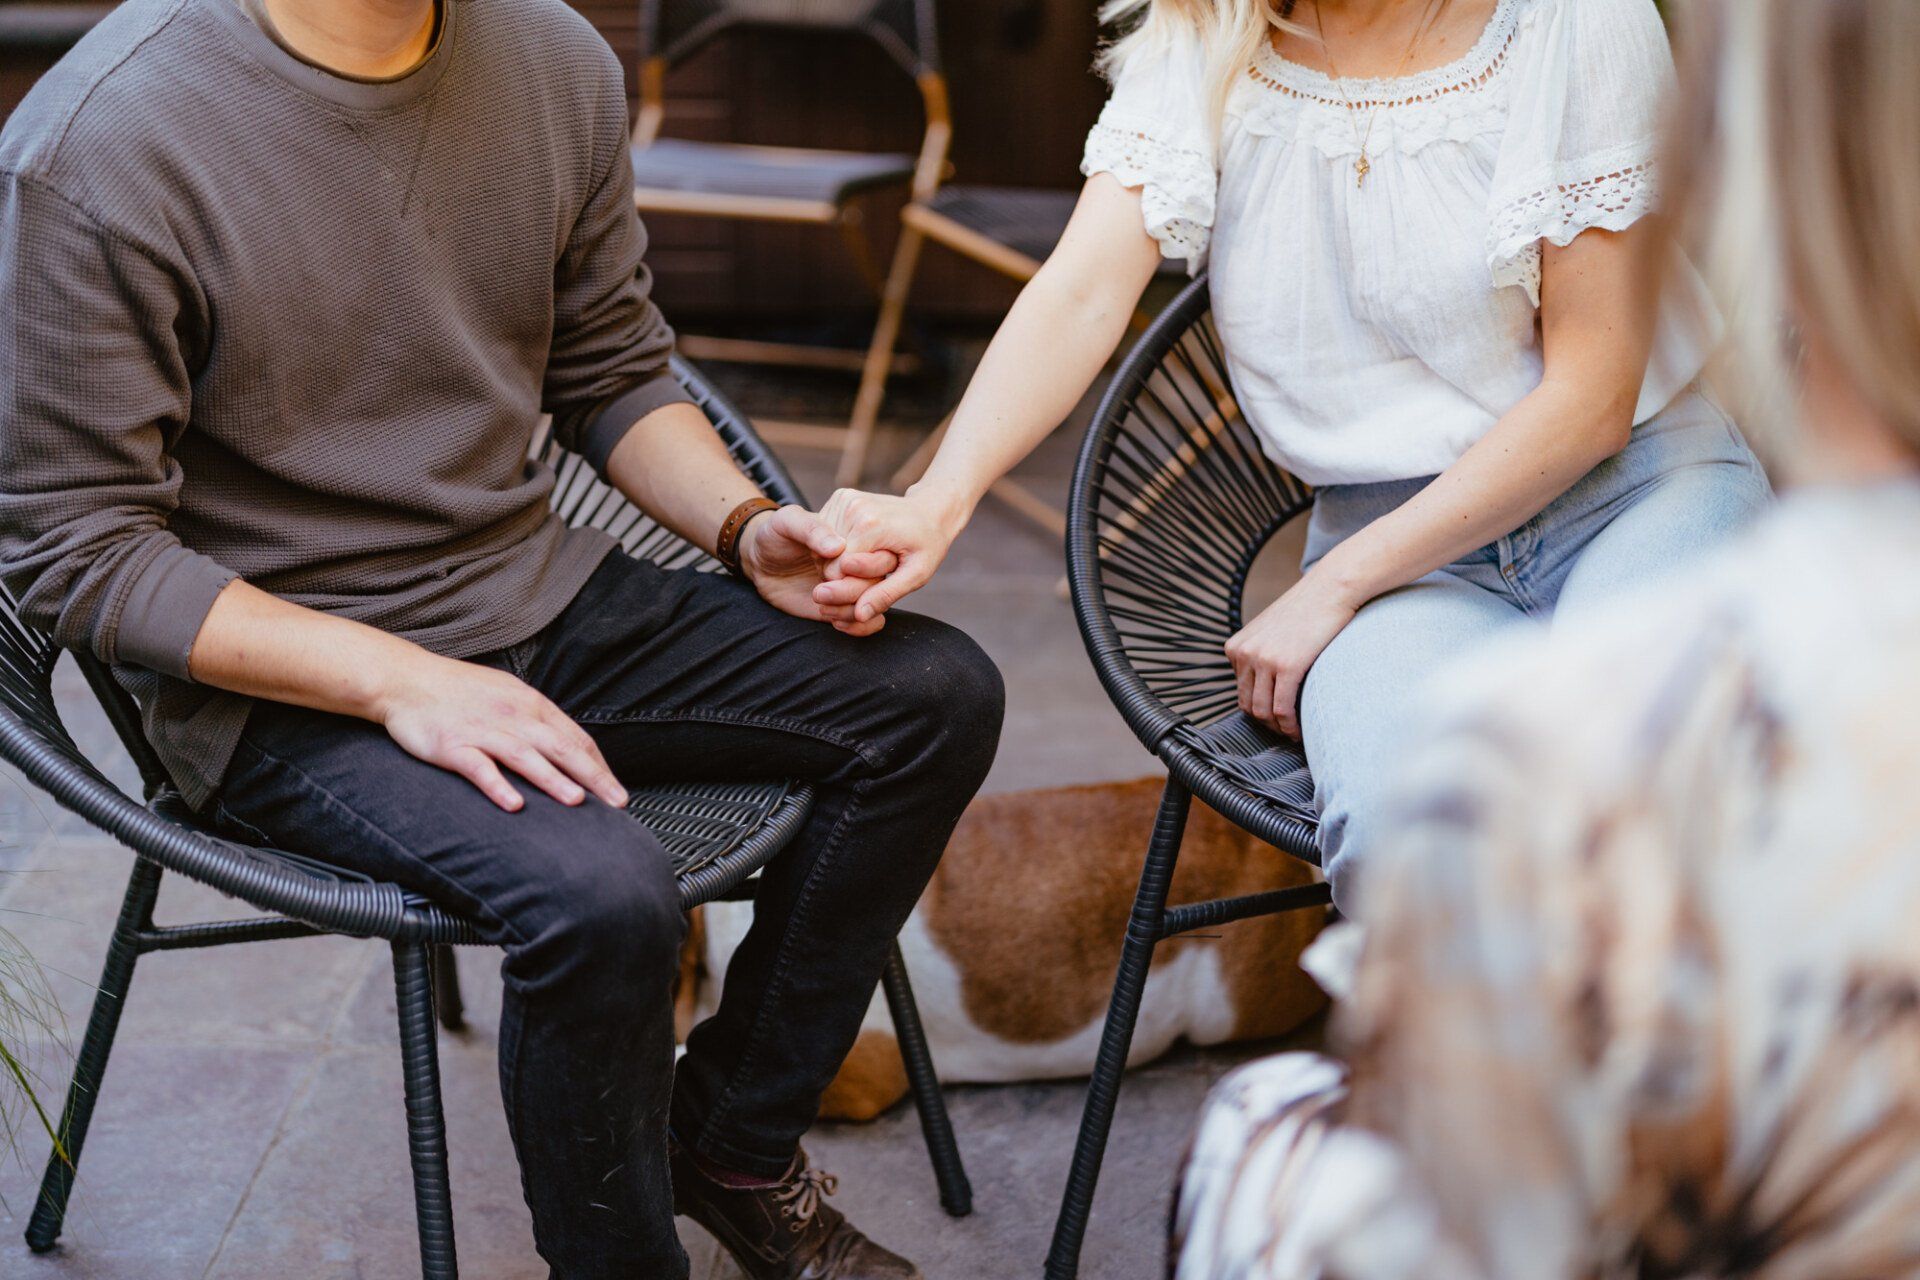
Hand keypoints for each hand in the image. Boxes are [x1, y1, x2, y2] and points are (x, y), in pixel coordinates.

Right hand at [379, 653, 627, 812]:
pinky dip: (498, 786)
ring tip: (577, 801)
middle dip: (593, 777)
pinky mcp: (453, 745)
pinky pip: (479, 768)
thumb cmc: (459, 691)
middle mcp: (513, 716)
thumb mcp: (508, 695)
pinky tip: (514, 805)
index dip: (599, 766)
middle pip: (561, 747)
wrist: (406, 679)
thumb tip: (567, 746)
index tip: (616, 791)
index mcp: (530, 704)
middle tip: (617, 803)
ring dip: (553, 780)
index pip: (575, 738)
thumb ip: (537, 720)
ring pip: (526, 757)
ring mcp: (483, 731)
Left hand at [738, 504, 897, 635]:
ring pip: (875, 604)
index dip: (858, 567)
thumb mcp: (787, 522)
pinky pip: (869, 622)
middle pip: (877, 581)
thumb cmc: (773, 535)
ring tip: (822, 607)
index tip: (829, 571)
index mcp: (852, 537)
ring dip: (851, 612)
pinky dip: (859, 628)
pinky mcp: (845, 607)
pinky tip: (836, 623)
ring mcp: (852, 585)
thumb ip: (811, 528)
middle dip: (852, 592)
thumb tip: (838, 547)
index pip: (874, 553)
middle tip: (820, 592)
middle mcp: (857, 562)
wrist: (759, 564)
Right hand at [813, 486, 969, 623]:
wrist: (931, 510)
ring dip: (841, 562)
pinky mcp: (841, 498)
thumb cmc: (928, 544)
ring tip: (870, 558)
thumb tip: (860, 615)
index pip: (837, 573)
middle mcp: (853, 509)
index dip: (852, 587)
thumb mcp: (917, 574)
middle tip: (875, 574)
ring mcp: (845, 500)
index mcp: (871, 527)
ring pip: (823, 550)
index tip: (874, 584)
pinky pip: (827, 535)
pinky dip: (839, 548)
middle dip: (846, 576)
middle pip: (828, 561)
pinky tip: (862, 547)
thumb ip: (886, 595)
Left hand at [1225, 571, 1361, 738]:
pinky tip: (1300, 730)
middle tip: (1286, 730)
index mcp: (1236, 646)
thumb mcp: (1270, 630)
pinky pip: (1282, 709)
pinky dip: (1290, 725)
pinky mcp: (1286, 666)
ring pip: (1262, 712)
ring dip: (1278, 728)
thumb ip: (1261, 653)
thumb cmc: (1307, 608)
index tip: (1277, 716)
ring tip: (1295, 732)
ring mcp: (1263, 660)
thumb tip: (1266, 684)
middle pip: (1248, 704)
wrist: (1330, 588)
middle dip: (1267, 723)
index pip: (1241, 690)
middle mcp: (1244, 654)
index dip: (1259, 707)